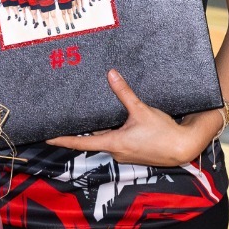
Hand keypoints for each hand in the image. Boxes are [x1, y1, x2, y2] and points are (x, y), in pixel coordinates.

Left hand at [46, 69, 218, 168]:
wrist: (183, 148)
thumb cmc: (163, 132)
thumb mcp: (141, 110)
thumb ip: (124, 93)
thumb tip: (111, 74)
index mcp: (113, 143)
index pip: (80, 143)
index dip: (62, 139)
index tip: (46, 137)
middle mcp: (115, 151)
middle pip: (91, 140)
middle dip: (79, 130)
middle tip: (65, 119)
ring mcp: (124, 154)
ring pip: (104, 139)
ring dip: (97, 130)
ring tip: (87, 116)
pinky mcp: (132, 152)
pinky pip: (116, 141)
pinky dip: (111, 132)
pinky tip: (113, 121)